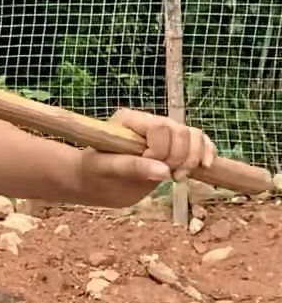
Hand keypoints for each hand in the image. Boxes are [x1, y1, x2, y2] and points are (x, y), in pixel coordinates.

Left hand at [73, 106, 216, 207]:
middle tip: (171, 178)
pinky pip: (200, 143)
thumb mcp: (106, 169)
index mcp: (129, 120)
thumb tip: (164, 171)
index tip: (148, 169)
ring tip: (180, 177)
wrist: (98, 183)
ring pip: (194, 136)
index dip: (161, 151)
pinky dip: (207, 154)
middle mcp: (149, 122)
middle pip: (181, 132)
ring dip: (194, 158)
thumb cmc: (95, 173)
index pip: (159, 128)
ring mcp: (165, 134)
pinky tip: (204, 168)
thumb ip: (132, 167)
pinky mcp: (175, 147)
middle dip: (180, 158)